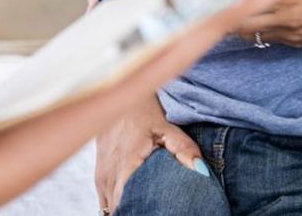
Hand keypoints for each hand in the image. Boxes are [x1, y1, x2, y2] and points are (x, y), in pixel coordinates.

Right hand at [95, 96, 203, 213]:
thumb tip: (202, 170)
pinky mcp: (99, 173)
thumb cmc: (142, 110)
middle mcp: (109, 174)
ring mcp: (101, 175)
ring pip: (109, 206)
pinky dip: (116, 204)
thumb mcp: (165, 126)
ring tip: (143, 210)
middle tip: (154, 211)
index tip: (155, 212)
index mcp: (126, 166)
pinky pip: (104, 198)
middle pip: (119, 209)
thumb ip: (183, 148)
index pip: (127, 204)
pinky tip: (130, 205)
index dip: (140, 211)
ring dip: (124, 209)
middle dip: (134, 211)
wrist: (117, 96)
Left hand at [236, 0, 301, 46]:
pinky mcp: (296, 41)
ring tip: (235, 3)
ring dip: (239, 20)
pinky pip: (267, 37)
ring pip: (250, 33)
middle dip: (228, 7)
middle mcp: (284, 16)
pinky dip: (257, 27)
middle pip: (240, 20)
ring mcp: (289, 32)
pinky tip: (258, 13)